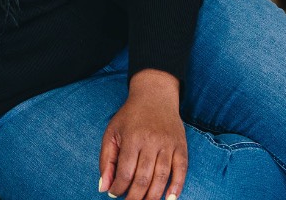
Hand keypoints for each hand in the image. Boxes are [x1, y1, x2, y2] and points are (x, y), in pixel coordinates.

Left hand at [99, 70, 187, 199]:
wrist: (155, 96)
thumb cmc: (130, 117)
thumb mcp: (112, 133)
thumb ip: (106, 160)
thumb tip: (104, 187)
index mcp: (132, 138)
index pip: (125, 172)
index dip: (119, 188)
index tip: (114, 193)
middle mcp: (151, 141)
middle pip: (144, 178)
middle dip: (135, 197)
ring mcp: (168, 144)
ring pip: (162, 177)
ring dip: (153, 196)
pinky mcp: (181, 145)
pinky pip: (181, 170)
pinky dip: (177, 187)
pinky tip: (169, 199)